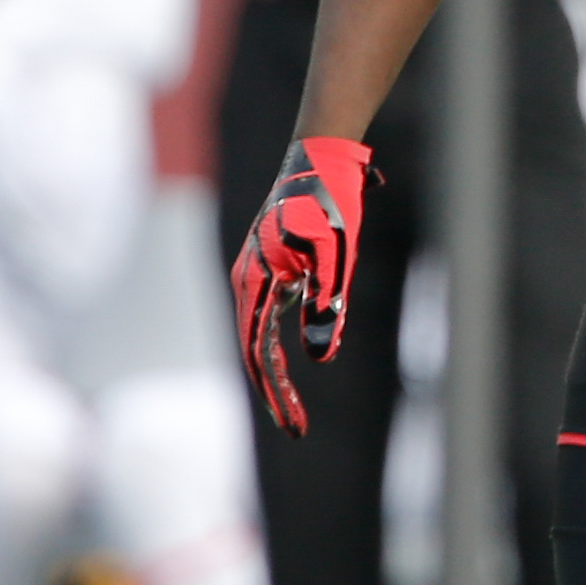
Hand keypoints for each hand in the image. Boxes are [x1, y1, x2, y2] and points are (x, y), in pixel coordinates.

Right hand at [231, 137, 373, 435]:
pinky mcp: (270, 266)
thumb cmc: (329, 202)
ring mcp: (256, 272)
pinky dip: (280, 341)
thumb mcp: (337, 255)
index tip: (293, 426)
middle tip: (296, 428)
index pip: (260, 351)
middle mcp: (248, 280)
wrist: (321, 156)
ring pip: (261, 332)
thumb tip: (320, 356)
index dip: (276, 391)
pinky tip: (295, 359)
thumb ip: (327, 303)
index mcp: (257, 280)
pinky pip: (271, 313)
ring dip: (275, 370)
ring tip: (293, 407)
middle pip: (256, 348)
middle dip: (274, 391)